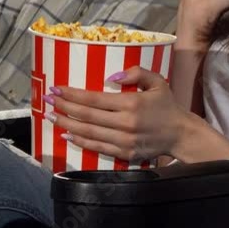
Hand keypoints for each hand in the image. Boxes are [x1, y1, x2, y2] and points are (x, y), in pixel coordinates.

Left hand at [44, 67, 188, 162]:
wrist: (181, 134)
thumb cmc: (168, 106)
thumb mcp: (157, 82)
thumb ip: (137, 73)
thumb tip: (113, 76)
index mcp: (132, 103)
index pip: (94, 98)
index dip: (72, 94)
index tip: (56, 89)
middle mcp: (126, 123)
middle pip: (87, 115)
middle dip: (64, 107)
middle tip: (47, 100)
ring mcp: (124, 140)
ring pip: (88, 132)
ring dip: (67, 123)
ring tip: (52, 116)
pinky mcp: (125, 153)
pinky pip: (97, 147)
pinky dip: (80, 141)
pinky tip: (68, 134)